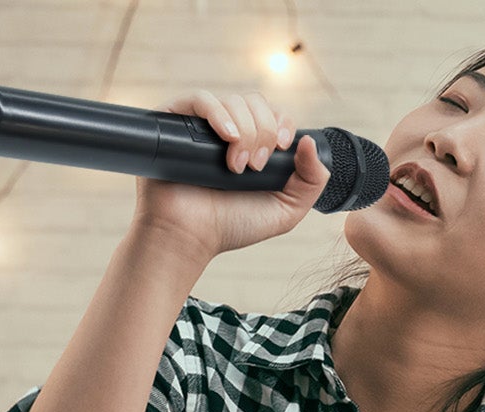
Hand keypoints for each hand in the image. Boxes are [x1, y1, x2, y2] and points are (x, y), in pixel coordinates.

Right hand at [131, 89, 331, 258]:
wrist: (191, 238)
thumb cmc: (232, 226)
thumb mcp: (286, 210)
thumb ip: (311, 181)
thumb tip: (310, 141)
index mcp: (251, 143)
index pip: (272, 112)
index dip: (282, 123)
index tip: (281, 148)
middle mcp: (226, 130)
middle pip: (255, 102)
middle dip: (263, 131)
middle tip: (255, 167)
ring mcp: (200, 126)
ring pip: (232, 100)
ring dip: (245, 130)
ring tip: (237, 166)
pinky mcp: (173, 123)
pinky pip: (199, 99)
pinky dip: (218, 112)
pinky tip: (228, 137)